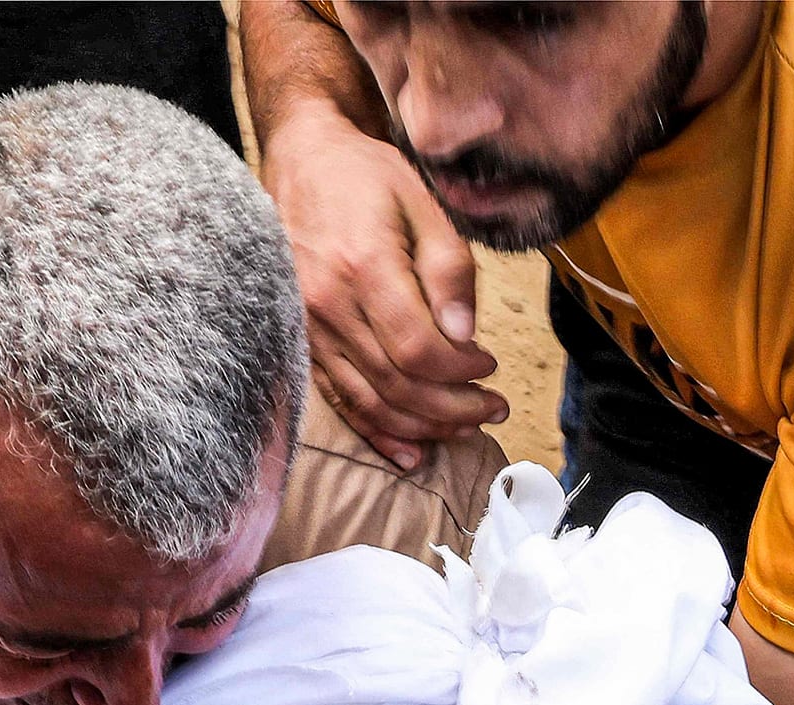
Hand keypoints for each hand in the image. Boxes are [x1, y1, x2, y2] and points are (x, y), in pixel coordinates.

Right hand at [259, 104, 507, 469]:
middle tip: (492, 408)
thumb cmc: (366, 178)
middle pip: (396, 384)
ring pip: (369, 401)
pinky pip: (339, 400)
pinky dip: (377, 432)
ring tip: (464, 426)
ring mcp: (308, 329)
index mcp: (363, 266)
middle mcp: (328, 305)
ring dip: (422, 426)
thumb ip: (448, 269)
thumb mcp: (422, 203)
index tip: (489, 365)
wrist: (300, 163)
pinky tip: (410, 451)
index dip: (461, 371)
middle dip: (452, 408)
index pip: (418, 349)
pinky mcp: (300, 342)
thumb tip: (465, 337)